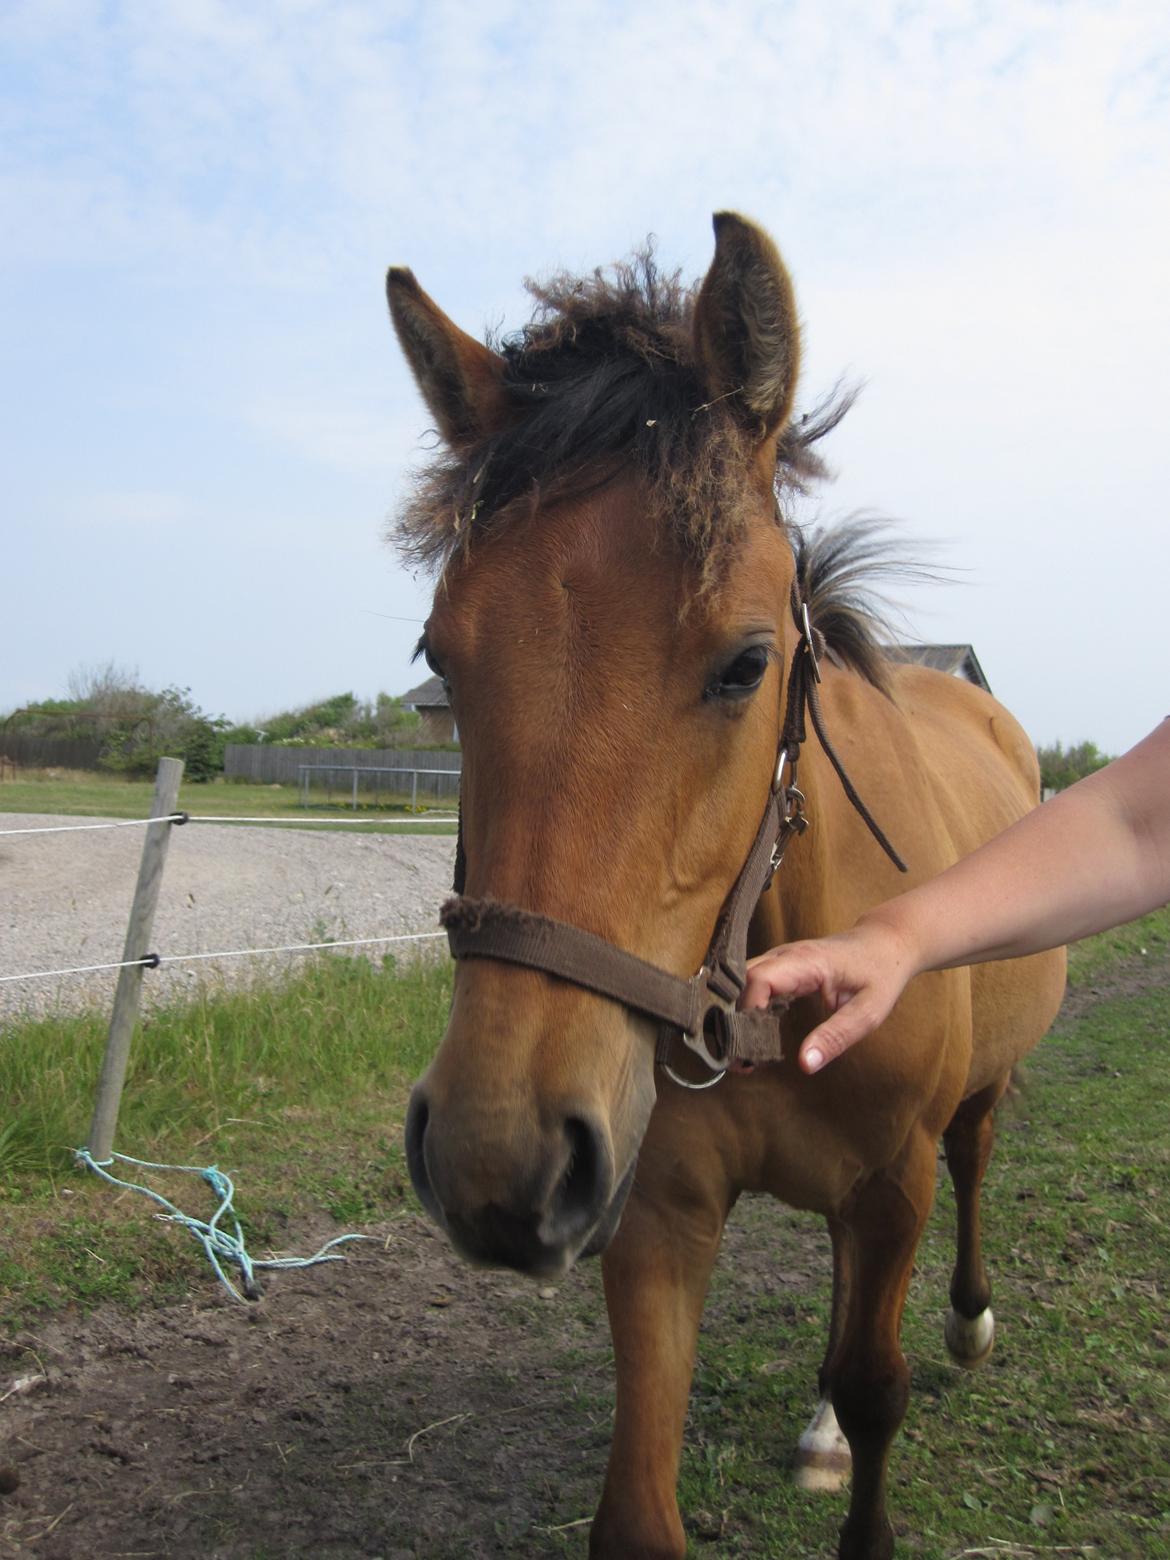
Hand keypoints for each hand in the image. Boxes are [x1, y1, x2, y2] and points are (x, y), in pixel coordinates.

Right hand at [739, 917, 916, 1073]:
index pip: (759, 979)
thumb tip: (805, 1064)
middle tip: (737, 1057)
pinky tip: (753, 1034)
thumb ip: (836, 1037)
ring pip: (741, 980)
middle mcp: (785, 955)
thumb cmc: (881, 973)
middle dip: (732, 1017)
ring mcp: (780, 957)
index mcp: (806, 961)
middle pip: (740, 979)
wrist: (887, 941)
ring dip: (736, 1014)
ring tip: (742, 1051)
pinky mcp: (780, 965)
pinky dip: (746, 1007)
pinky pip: (752, 982)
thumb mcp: (868, 1011)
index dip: (747, 1012)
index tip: (751, 1046)